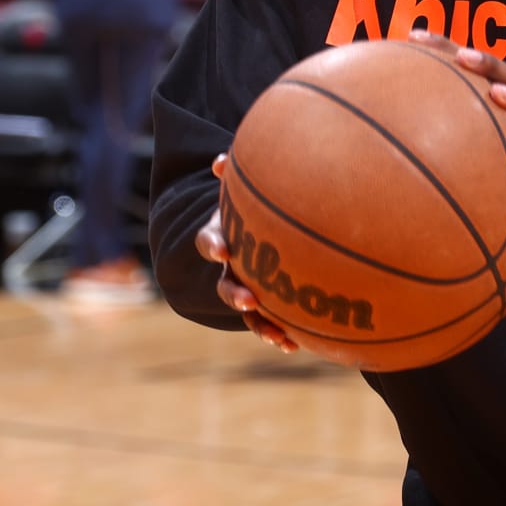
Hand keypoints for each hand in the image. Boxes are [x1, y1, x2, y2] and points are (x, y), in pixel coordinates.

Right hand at [195, 153, 297, 352]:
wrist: (276, 221)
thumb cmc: (263, 196)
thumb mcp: (250, 183)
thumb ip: (240, 173)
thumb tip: (222, 160)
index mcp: (224, 234)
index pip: (209, 240)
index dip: (213, 246)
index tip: (224, 251)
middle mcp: (233, 264)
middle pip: (225, 284)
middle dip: (234, 294)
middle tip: (249, 300)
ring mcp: (249, 284)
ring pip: (248, 310)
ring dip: (259, 324)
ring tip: (277, 336)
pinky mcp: (269, 300)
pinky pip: (271, 321)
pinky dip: (281, 333)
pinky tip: (296, 345)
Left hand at [409, 30, 505, 274]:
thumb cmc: (497, 187)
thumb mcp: (466, 165)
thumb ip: (432, 146)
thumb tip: (369, 139)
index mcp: (503, 110)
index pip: (475, 71)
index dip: (447, 49)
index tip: (415, 37)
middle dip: (488, 65)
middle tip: (463, 57)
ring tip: (498, 95)